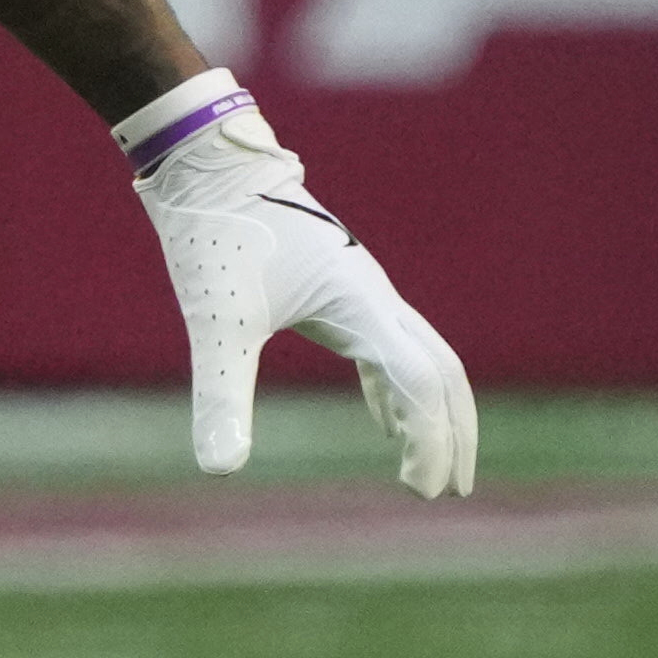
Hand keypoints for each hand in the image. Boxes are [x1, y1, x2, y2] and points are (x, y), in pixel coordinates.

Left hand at [125, 83, 476, 497]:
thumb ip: (220, 395)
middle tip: (449, 492)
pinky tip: (385, 421)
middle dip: (452, 432)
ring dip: (432, 412)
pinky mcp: (336, 288)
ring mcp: (361, 290)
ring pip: (420, 357)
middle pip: (441, 372)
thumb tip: (219, 470)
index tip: (416, 492)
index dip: (429, 438)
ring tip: (429, 468)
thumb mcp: (216, 320)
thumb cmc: (217, 234)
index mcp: (361, 303)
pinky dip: (393, 388)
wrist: (206, 165)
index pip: (418, 382)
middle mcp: (374, 296)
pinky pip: (385, 345)